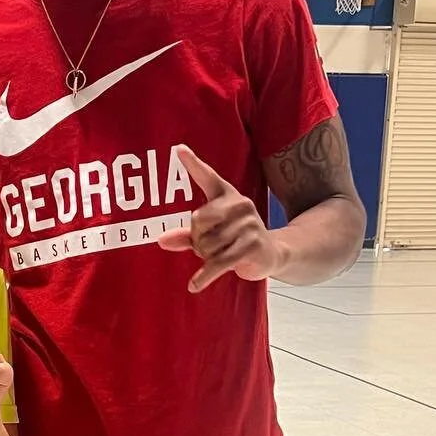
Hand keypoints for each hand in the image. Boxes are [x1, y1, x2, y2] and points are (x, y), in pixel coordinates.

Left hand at [159, 146, 283, 290]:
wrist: (273, 253)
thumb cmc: (235, 239)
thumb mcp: (211, 233)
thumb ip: (185, 235)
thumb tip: (161, 241)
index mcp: (226, 195)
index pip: (207, 177)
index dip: (193, 164)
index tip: (178, 149)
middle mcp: (238, 204)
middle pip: (197, 221)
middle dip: (197, 240)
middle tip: (209, 246)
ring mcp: (248, 224)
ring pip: (206, 245)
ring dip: (206, 257)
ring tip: (220, 255)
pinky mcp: (252, 245)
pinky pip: (218, 263)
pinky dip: (204, 276)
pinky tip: (194, 285)